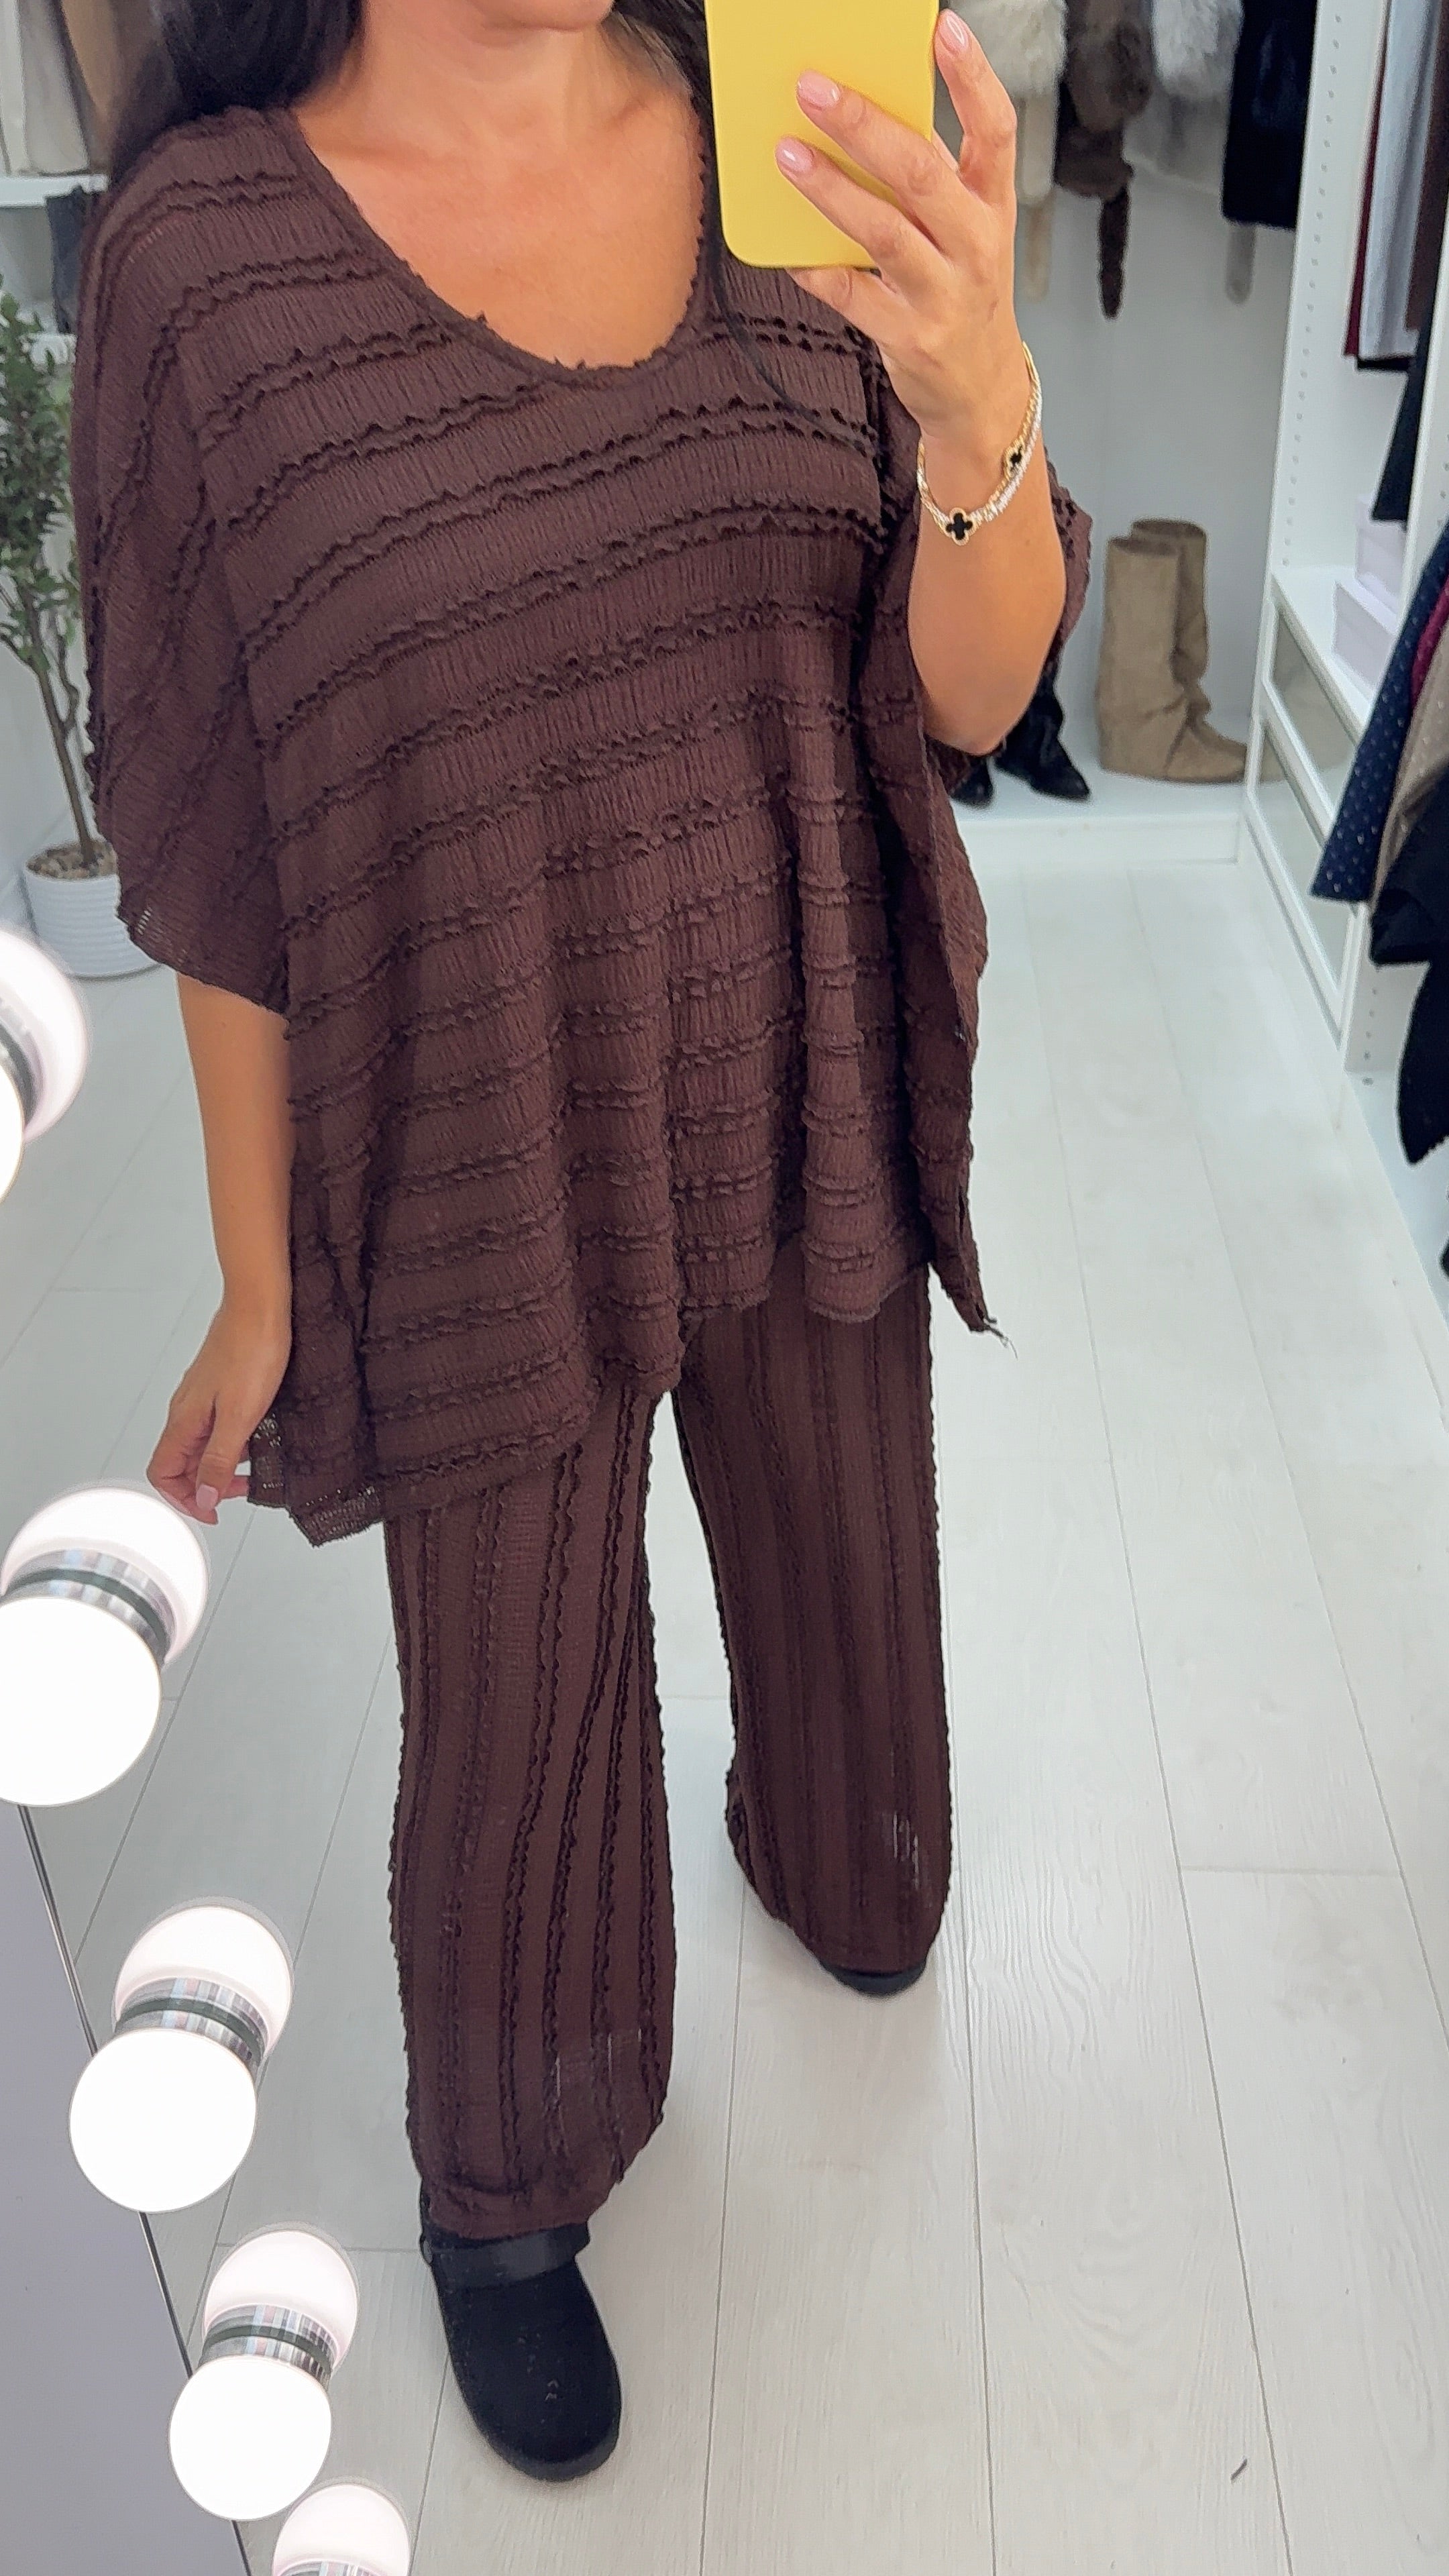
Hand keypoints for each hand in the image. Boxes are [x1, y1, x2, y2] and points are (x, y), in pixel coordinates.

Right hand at [147, 1296, 291, 1523]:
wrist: (261, 1305)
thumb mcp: (240, 1416)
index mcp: (184, 1420)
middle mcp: (187, 1409)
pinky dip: (234, 1439)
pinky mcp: (220, 1385)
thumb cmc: (252, 1350)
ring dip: (222, 1463)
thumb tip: (204, 1498)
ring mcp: (202, 1396)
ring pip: (201, 1443)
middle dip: (207, 1485)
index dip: (184, 1499)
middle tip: (242, 1490)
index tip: (214, 1510)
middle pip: (181, 1462)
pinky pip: (217, 1424)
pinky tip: (260, 1434)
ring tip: (255, 1465)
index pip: (163, 1473)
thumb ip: (219, 1460)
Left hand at [776, 13, 1027, 481]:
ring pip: (884, 233)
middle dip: (865, 126)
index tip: (944, 29)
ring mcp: (945, 296)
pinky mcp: (911, 338)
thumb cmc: (962, 292)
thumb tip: (863, 116)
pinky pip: (854, 296)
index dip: (973, 77)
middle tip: (815, 89)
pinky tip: (788, 250)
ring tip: (787, 154)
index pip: (996, 131)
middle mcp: (976, 246)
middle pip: (922, 174)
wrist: (980, 390)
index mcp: (992, 206)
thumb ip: (927, 177)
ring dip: (831, 190)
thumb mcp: (965, 230)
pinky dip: (818, 270)